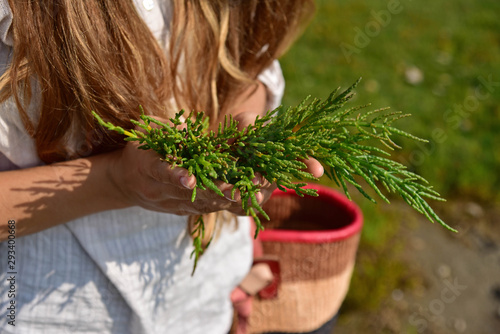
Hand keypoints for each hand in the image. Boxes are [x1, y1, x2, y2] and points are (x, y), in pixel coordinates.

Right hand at [107, 135, 251, 215]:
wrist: (125, 182)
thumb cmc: (139, 148)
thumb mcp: (145, 130)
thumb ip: (167, 128)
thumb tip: (189, 127)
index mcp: (146, 166)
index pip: (161, 172)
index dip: (175, 176)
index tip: (190, 179)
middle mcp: (157, 189)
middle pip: (188, 192)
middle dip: (214, 191)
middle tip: (236, 189)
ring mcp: (170, 203)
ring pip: (200, 203)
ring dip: (224, 200)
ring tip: (247, 195)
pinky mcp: (181, 210)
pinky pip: (204, 209)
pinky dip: (224, 204)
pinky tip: (243, 199)